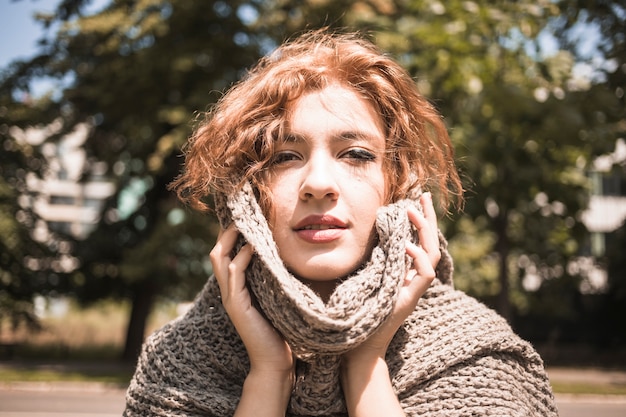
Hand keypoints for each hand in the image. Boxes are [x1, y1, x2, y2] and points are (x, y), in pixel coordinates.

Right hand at [210, 226, 293, 414]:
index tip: (246, 216)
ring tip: (246, 222)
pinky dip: (243, 257)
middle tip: (242, 213)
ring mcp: (231, 298)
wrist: (275, 361)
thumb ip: (273, 278)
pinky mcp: (237, 306)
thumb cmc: (280, 329)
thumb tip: (285, 255)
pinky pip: (235, 274)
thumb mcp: (275, 297)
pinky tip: (254, 246)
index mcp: (237, 288)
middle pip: (217, 252)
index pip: (226, 254)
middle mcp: (229, 290)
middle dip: (227, 231)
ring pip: (220, 259)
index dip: (232, 235)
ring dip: (233, 239)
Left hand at [340, 192, 439, 416]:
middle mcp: (411, 279)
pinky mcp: (409, 299)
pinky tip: (404, 243)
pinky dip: (417, 257)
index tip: (413, 197)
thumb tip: (351, 231)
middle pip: (430, 243)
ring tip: (411, 211)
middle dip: (427, 217)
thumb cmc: (354, 312)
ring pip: (432, 255)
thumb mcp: (359, 277)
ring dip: (423, 230)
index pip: (417, 240)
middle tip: (422, 194)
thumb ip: (364, 258)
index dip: (418, 220)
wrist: (357, 345)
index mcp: (402, 273)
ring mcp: (413, 289)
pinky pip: (424, 275)